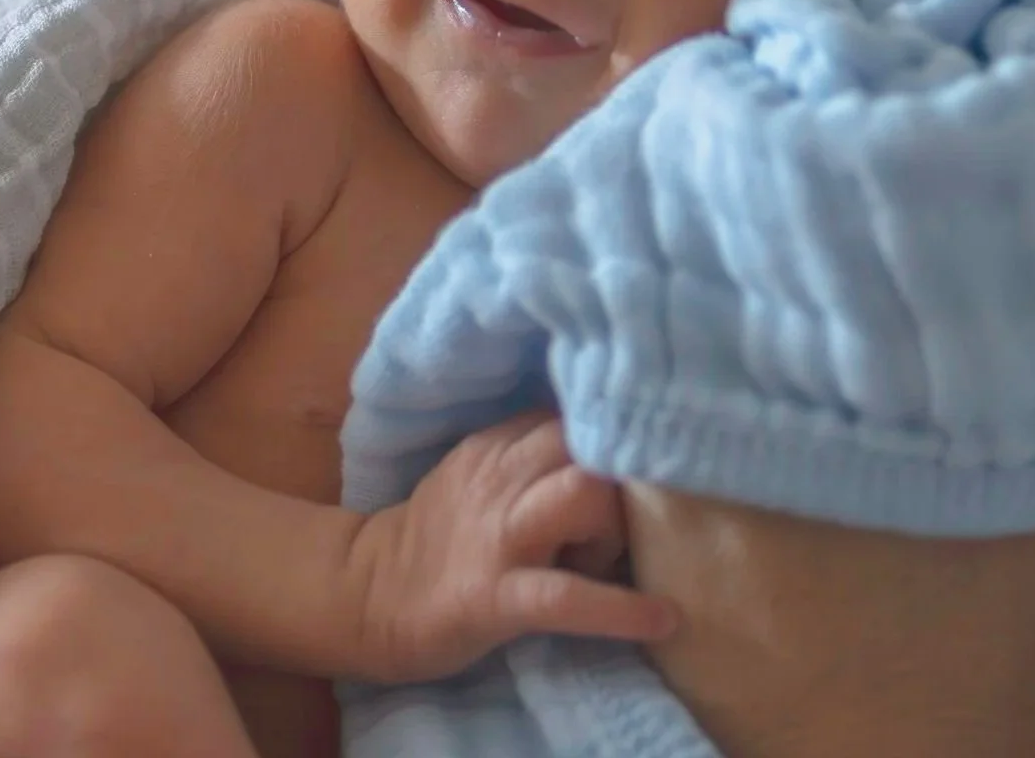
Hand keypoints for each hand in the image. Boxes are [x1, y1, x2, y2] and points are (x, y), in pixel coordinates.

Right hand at [342, 413, 677, 683]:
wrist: (371, 596)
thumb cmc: (442, 539)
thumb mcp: (481, 474)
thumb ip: (534, 454)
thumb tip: (615, 455)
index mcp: (498, 444)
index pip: (578, 413)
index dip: (617, 442)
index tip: (638, 470)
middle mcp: (500, 476)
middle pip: (589, 443)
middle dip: (625, 482)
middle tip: (623, 526)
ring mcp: (499, 536)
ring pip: (583, 496)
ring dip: (618, 528)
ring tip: (619, 565)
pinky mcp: (496, 596)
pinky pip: (568, 596)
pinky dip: (622, 609)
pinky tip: (662, 620)